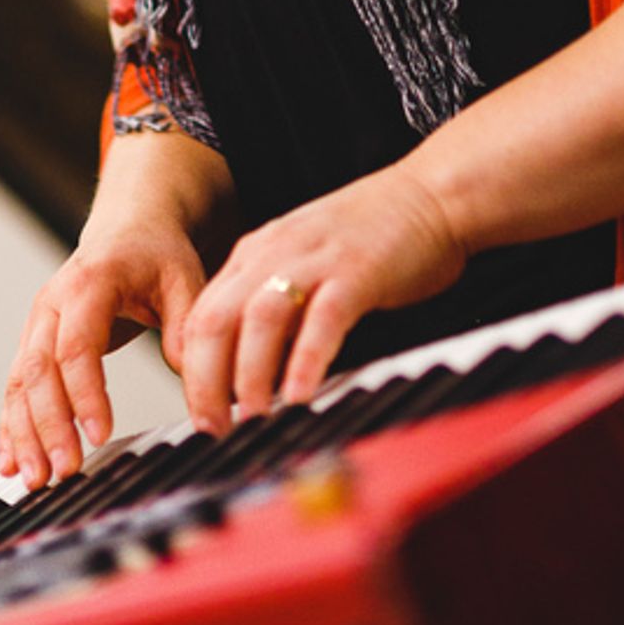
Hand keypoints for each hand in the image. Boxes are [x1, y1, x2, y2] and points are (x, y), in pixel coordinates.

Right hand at [0, 215, 207, 488]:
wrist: (128, 230)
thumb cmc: (156, 254)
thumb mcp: (184, 277)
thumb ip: (187, 325)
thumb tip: (191, 373)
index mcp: (88, 284)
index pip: (77, 345)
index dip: (85, 393)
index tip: (100, 435)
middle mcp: (51, 305)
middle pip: (38, 370)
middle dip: (49, 425)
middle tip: (65, 471)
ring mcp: (36, 325)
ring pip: (19, 384)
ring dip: (24, 434)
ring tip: (35, 479)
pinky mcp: (33, 344)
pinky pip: (15, 388)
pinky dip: (10, 426)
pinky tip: (11, 460)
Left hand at [178, 158, 465, 434]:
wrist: (431, 194)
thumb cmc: (372, 238)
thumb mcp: (303, 263)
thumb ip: (275, 304)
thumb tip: (251, 372)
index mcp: (256, 254)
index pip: (201, 317)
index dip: (192, 373)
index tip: (200, 416)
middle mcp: (275, 253)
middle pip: (216, 319)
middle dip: (206, 382)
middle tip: (213, 431)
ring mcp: (315, 261)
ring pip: (259, 320)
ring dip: (250, 377)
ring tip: (252, 421)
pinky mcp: (357, 272)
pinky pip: (322, 320)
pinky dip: (306, 361)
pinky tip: (301, 397)